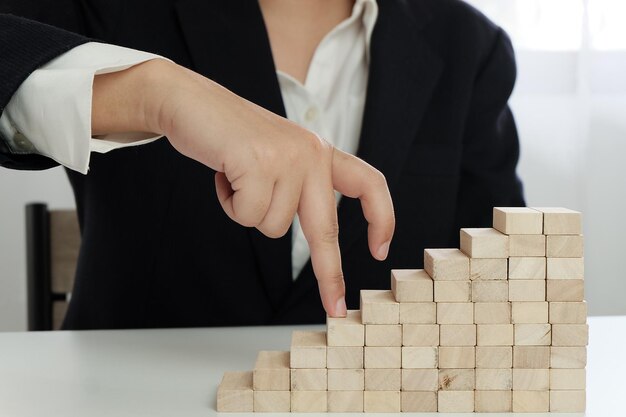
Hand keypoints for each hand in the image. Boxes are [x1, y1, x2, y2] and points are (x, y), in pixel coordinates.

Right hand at [92, 59, 394, 316]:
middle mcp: (312, 153)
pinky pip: (247, 215)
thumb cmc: (233, 137)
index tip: (380, 250)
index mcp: (321, 152)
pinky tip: (224, 175)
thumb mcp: (278, 156)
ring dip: (248, 210)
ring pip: (274, 226)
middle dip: (329, 274)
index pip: (369, 183)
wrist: (192, 101)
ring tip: (236, 178)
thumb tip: (317, 237)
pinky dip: (229, 204)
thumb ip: (299, 185)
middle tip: (334, 308)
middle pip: (326, 229)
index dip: (382, 217)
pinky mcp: (257, 162)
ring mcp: (287, 157)